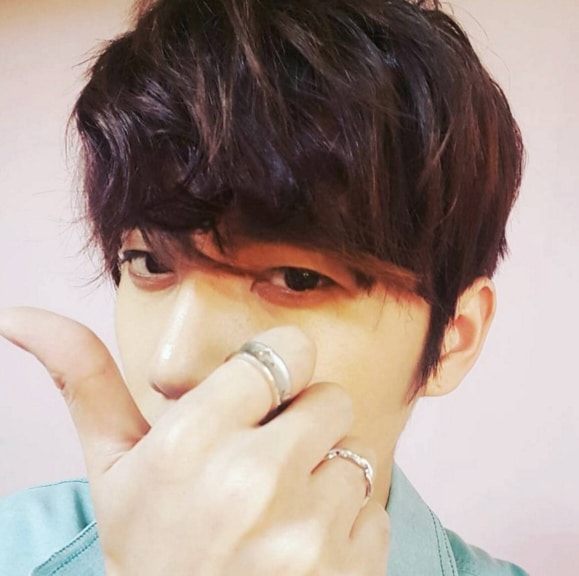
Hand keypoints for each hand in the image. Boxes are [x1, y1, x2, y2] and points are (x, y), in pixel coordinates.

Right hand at [0, 307, 388, 575]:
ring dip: (323, 477)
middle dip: (303, 423)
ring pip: (355, 454)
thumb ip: (84, 381)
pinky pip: (373, 512)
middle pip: (330, 397)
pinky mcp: (349, 570)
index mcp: (190, 443)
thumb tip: (20, 317)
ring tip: (277, 514)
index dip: (277, 372)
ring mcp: (307, 532)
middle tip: (264, 465)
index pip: (286, 352)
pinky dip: (346, 529)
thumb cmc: (149, 550)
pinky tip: (299, 553)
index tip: (260, 396)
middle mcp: (253, 481)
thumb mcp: (113, 468)